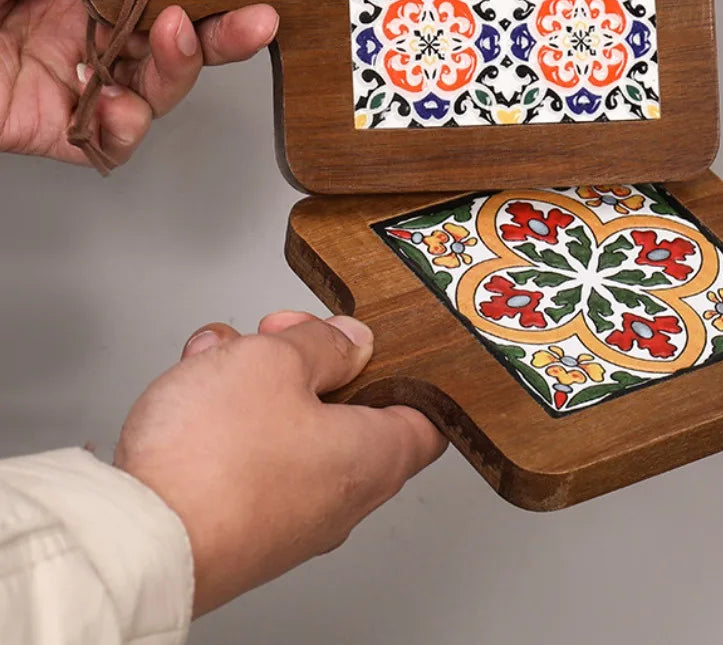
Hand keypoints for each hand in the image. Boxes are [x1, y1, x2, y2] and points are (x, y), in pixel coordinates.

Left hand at [0, 0, 278, 164]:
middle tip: (255, 22)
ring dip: (178, 68)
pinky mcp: (61, 126)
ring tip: (172, 40)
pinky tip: (117, 103)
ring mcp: (78, 77)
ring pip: (158, 87)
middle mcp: (89, 25)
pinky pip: (115, 138)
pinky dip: (126, 127)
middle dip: (221, 33)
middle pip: (176, 37)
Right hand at [114, 310, 446, 615]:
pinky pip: (253, 458)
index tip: (377, 343)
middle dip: (311, 361)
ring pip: (291, 428)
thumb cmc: (213, 460)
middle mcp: (342, 497)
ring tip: (220, 355)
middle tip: (279, 335)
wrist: (139, 543)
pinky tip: (197, 387)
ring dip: (259, 381)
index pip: (427, 417)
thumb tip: (353, 342)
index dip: (408, 371)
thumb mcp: (275, 361)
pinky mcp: (244, 527)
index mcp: (373, 457)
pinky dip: (231, 418)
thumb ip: (322, 344)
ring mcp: (292, 518)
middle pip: (349, 413)